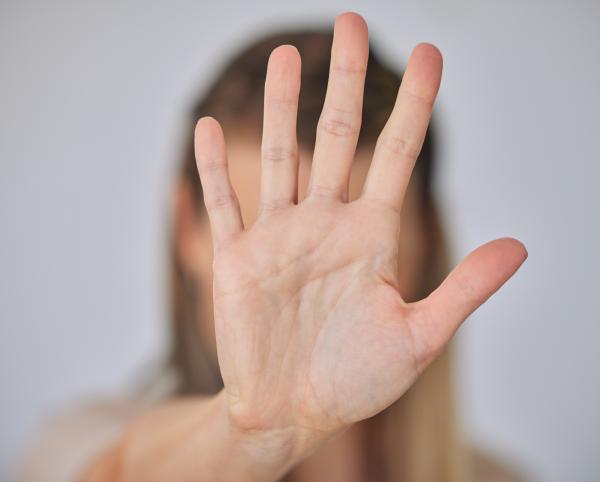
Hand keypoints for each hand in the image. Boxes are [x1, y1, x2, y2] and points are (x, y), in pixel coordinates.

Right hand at [194, 11, 526, 456]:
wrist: (294, 413)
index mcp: (372, 236)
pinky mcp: (237, 259)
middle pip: (339, 136)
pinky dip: (214, 168)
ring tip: (286, 57)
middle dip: (347, 81)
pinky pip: (223, 204)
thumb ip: (465, 290)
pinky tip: (209, 127)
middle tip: (351, 23)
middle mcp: (326, 224)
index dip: (416, 105)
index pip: (397, 154)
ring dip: (281, 107)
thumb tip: (520, 246)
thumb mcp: (420, 337)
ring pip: (281, 156)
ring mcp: (279, 237)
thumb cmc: (354, 381)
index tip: (433, 54)